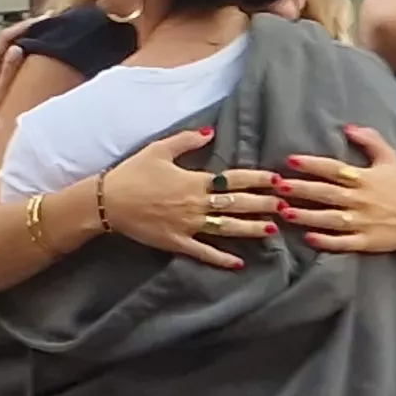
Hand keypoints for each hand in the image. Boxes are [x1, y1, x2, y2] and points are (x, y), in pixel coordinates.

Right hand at [91, 129, 281, 270]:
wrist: (108, 202)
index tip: (277, 179)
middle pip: (237, 205)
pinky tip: (239, 263)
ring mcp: (188, 225)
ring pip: (226, 229)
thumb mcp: (159, 149)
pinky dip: (221, 259)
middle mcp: (196, 204)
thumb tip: (211, 132)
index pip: (234, 179)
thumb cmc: (133, 173)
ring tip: (272, 229)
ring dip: (251, 229)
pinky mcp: (177, 242)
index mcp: (195, 181)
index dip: (257, 179)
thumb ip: (187, 140)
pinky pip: (204, 252)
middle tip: (286, 206)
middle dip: (264, 205)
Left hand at [279, 127, 395, 256]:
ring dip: (306, 216)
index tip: (290, 160)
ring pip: (329, 219)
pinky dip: (326, 241)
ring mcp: (362, 222)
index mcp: (363, 178)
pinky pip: (342, 242)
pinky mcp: (364, 242)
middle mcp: (360, 200)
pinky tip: (308, 238)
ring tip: (284, 212)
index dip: (312, 165)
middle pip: (326, 193)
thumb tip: (347, 127)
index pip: (333, 169)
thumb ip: (370, 140)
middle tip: (278, 186)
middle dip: (301, 189)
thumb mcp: (390, 159)